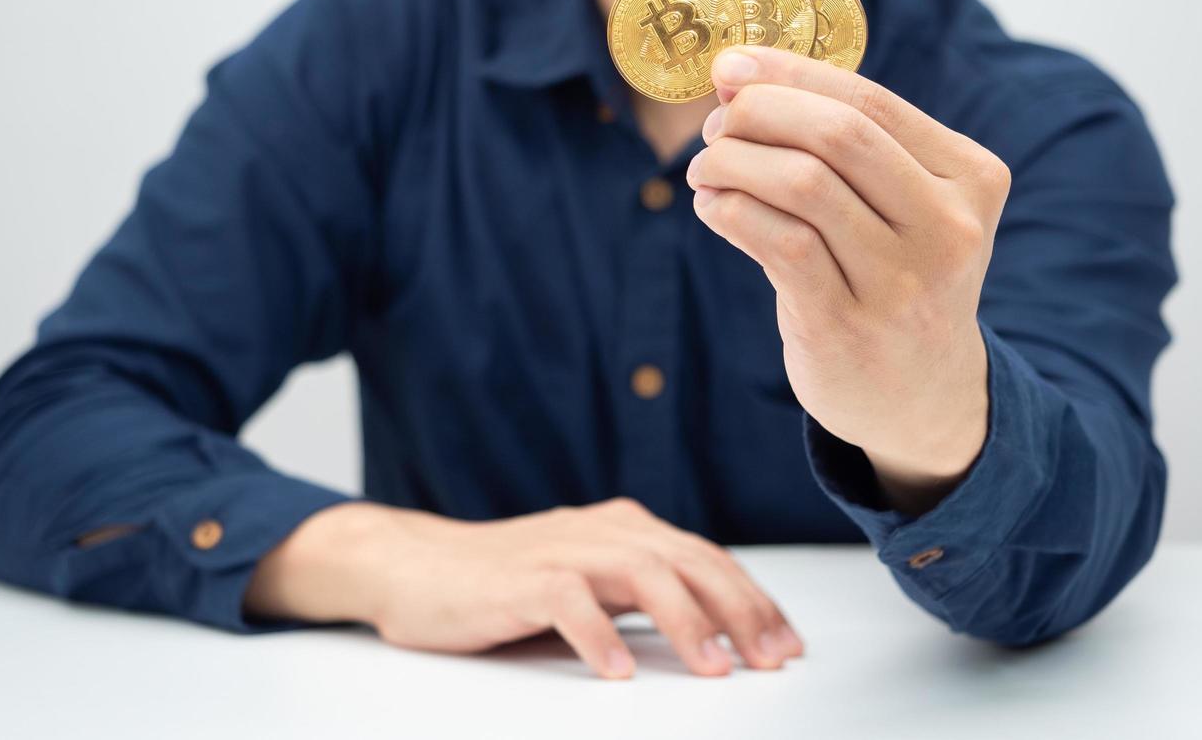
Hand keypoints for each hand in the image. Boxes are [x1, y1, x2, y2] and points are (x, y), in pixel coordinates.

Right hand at [244, 497, 803, 678]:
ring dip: (685, 621)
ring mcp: (559, 550)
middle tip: (771, 659)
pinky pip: (567, 601)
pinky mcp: (517, 579)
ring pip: (641, 572)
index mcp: (622, 529)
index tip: (786, 643)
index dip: (752, 598)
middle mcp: (600, 530)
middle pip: (687, 560)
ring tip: (715, 669)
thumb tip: (714, 627)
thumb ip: (640, 592)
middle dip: (739, 609)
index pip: (703, 558)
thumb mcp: (587, 579)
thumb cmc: (504, 581)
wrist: (414, 566)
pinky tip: (619, 672)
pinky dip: (598, 635)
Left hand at [686, 45, 1010, 514]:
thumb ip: (839, 143)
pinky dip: (731, 210)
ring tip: (707, 169)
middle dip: (759, 113)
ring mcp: (901, 283)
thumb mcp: (903, 207)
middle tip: (717, 125)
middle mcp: (948, 229)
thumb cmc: (896, 277)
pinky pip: (777, 242)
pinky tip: (713, 207)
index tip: (730, 67)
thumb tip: (737, 74)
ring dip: (734, 162)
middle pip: (838, 134)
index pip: (870, 101)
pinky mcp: (846, 326)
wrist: (923, 396)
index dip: (789, 73)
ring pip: (803, 182)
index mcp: (971, 179)